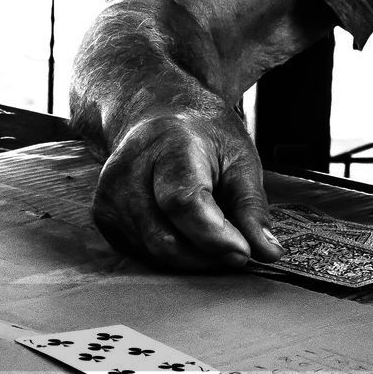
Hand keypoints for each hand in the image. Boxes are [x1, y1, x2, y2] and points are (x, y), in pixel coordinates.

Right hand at [91, 102, 283, 269]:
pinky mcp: (103, 216)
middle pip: (165, 237)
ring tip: (213, 236)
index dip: (214, 236)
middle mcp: (129, 171)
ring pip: (154, 252)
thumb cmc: (203, 138)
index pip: (183, 202)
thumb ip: (252, 208)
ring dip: (192, 257)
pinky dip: (171, 252)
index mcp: (168, 146)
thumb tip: (268, 254)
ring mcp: (110, 195)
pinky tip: (184, 231)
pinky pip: (142, 252)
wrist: (154, 116)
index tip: (243, 253)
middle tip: (237, 249)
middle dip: (207, 255)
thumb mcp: (240, 160)